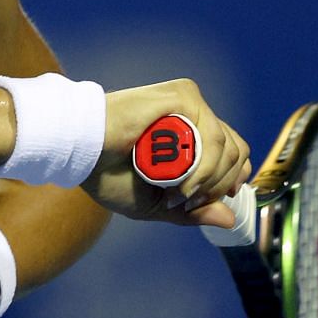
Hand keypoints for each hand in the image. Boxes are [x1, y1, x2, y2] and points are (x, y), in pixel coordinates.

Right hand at [92, 78, 252, 227]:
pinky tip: (179, 182)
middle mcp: (193, 113)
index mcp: (189, 132)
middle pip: (236, 152)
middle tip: (186, 201)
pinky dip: (203, 168)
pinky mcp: (183, 96)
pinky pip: (213, 137)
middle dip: (218, 186)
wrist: (81, 153)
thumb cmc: (108, 175)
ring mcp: (190, 102)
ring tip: (176, 194)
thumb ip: (192, 211)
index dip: (231, 179)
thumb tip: (229, 220)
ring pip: (227, 148)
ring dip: (207, 181)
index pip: (233, 152)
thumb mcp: (157, 203)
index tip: (212, 200)